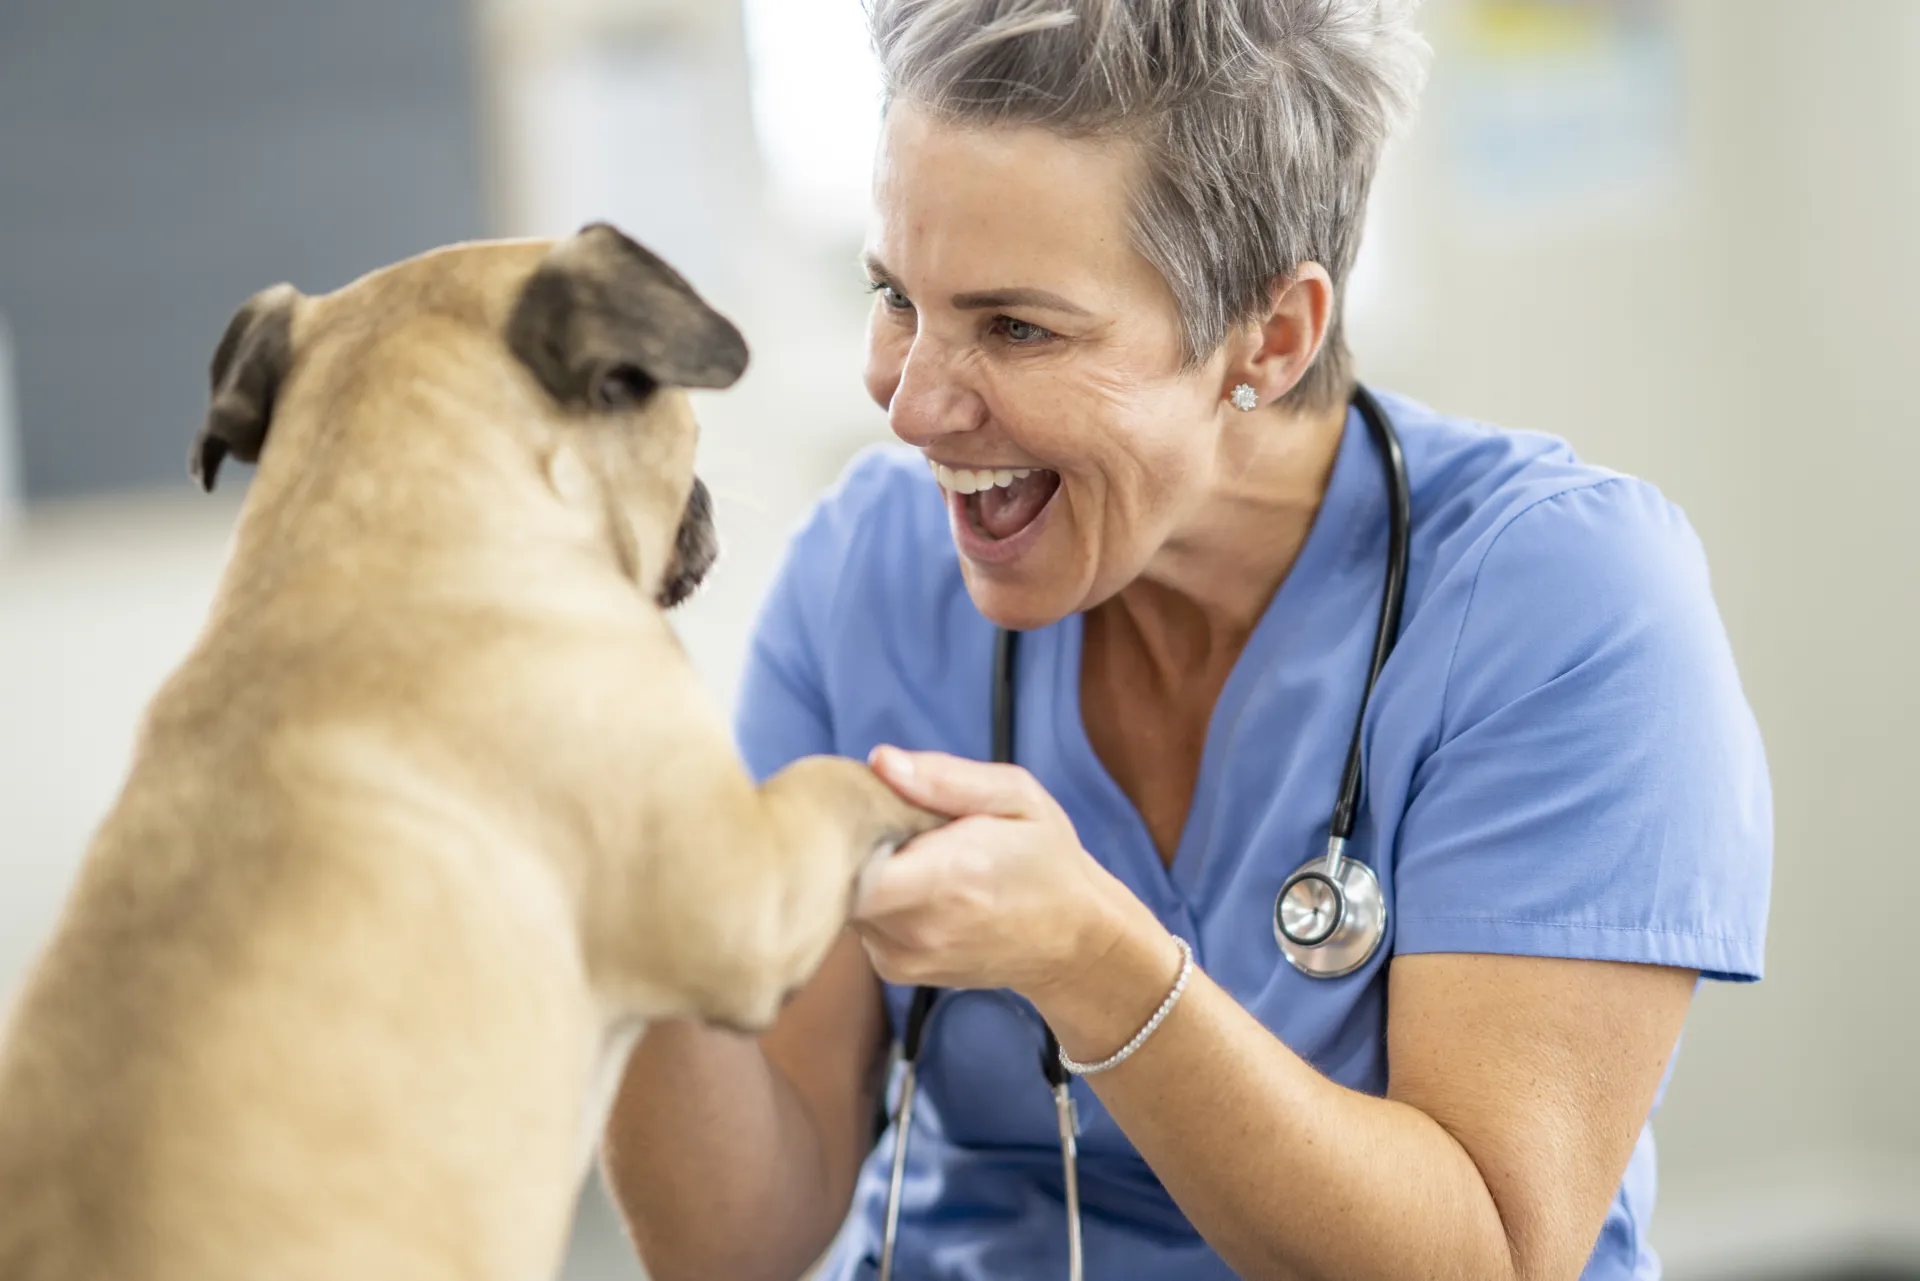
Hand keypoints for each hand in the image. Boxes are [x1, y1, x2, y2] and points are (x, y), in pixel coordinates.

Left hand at [851, 745, 1127, 1000]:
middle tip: (882, 819)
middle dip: (846, 841)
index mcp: (949, 874)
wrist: (1071, 941)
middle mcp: (920, 925)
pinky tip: (910, 886)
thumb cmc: (1046, 860)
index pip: (852, 862)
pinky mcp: (896, 970)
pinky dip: (873, 899)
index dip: (837, 827)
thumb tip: (880, 760)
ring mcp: (904, 954)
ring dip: (861, 870)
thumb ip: (946, 778)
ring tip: (907, 854)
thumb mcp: (1017, 798)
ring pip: (843, 899)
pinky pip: (859, 923)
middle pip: (836, 877)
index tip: (856, 801)